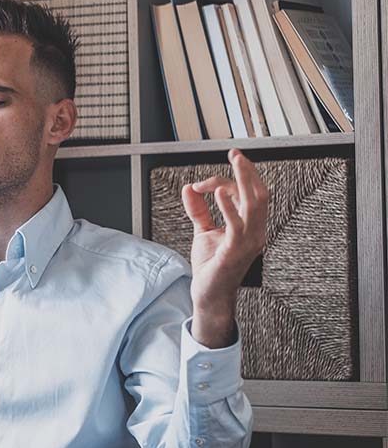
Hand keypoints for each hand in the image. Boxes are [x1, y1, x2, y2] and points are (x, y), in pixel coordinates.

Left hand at [180, 149, 267, 347]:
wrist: (208, 294)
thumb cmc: (210, 266)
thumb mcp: (203, 231)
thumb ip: (198, 210)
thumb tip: (189, 188)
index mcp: (250, 226)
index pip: (245, 195)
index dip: (224, 182)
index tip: (200, 183)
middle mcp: (255, 232)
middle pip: (258, 194)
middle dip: (248, 171)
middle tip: (235, 153)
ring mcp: (248, 241)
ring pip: (255, 204)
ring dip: (245, 180)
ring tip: (236, 161)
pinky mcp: (235, 250)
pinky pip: (237, 225)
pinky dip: (229, 206)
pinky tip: (218, 192)